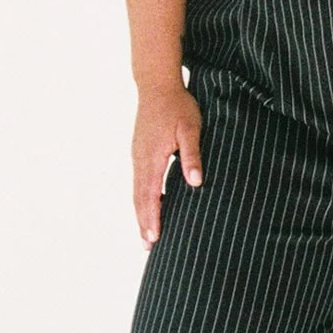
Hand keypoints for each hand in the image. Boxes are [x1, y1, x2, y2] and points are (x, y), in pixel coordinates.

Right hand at [133, 80, 203, 249]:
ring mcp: (137, 156)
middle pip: (140, 198)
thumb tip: (195, 182)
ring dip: (141, 214)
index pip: (151, 194)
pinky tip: (150, 207)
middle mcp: (140, 160)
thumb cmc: (177, 106)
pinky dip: (142, 199)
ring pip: (137, 191)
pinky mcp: (139, 153)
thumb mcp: (190, 128)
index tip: (154, 238)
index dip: (153, 217)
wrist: (156, 85)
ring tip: (146, 235)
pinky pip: (139, 181)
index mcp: (153, 157)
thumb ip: (192, 154)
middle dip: (144, 223)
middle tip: (148, 246)